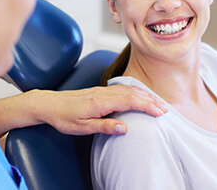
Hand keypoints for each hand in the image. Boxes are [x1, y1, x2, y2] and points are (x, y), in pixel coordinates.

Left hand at [37, 85, 167, 135]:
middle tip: (165, 108)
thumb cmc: (65, 117)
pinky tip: (140, 94)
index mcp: (101, 102)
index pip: (130, 101)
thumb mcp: (82, 127)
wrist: (51, 104)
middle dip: (151, 100)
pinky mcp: (101, 90)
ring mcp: (103, 90)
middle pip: (133, 93)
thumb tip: (125, 127)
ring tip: (157, 102)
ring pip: (129, 89)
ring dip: (145, 95)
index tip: (160, 112)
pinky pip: (123, 88)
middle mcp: (104, 93)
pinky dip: (136, 91)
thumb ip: (104, 126)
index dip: (147, 106)